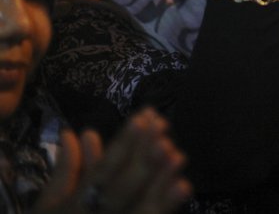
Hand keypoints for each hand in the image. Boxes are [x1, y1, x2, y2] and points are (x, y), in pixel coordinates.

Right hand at [32, 108, 190, 213]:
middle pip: (123, 186)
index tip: (141, 119)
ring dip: (160, 180)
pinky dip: (166, 202)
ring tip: (177, 156)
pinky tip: (182, 185)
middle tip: (162, 129)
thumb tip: (71, 133)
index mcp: (75, 204)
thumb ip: (64, 169)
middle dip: (143, 157)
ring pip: (141, 205)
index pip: (101, 171)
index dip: (122, 146)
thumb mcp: (50, 202)